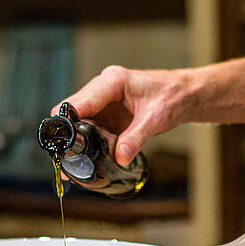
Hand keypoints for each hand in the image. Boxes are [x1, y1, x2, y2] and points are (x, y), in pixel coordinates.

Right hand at [57, 66, 186, 165]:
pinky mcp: (107, 114)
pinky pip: (90, 129)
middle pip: (72, 112)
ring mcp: (103, 102)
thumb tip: (120, 158)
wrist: (184, 96)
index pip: (79, 101)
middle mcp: (102, 89)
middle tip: (67, 160)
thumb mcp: (155, 119)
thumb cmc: (172, 97)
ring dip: (79, 141)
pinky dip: (89, 143)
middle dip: (68, 136)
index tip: (61, 141)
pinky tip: (91, 158)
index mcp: (112, 81)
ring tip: (78, 164)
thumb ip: (136, 138)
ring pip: (79, 123)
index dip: (66, 122)